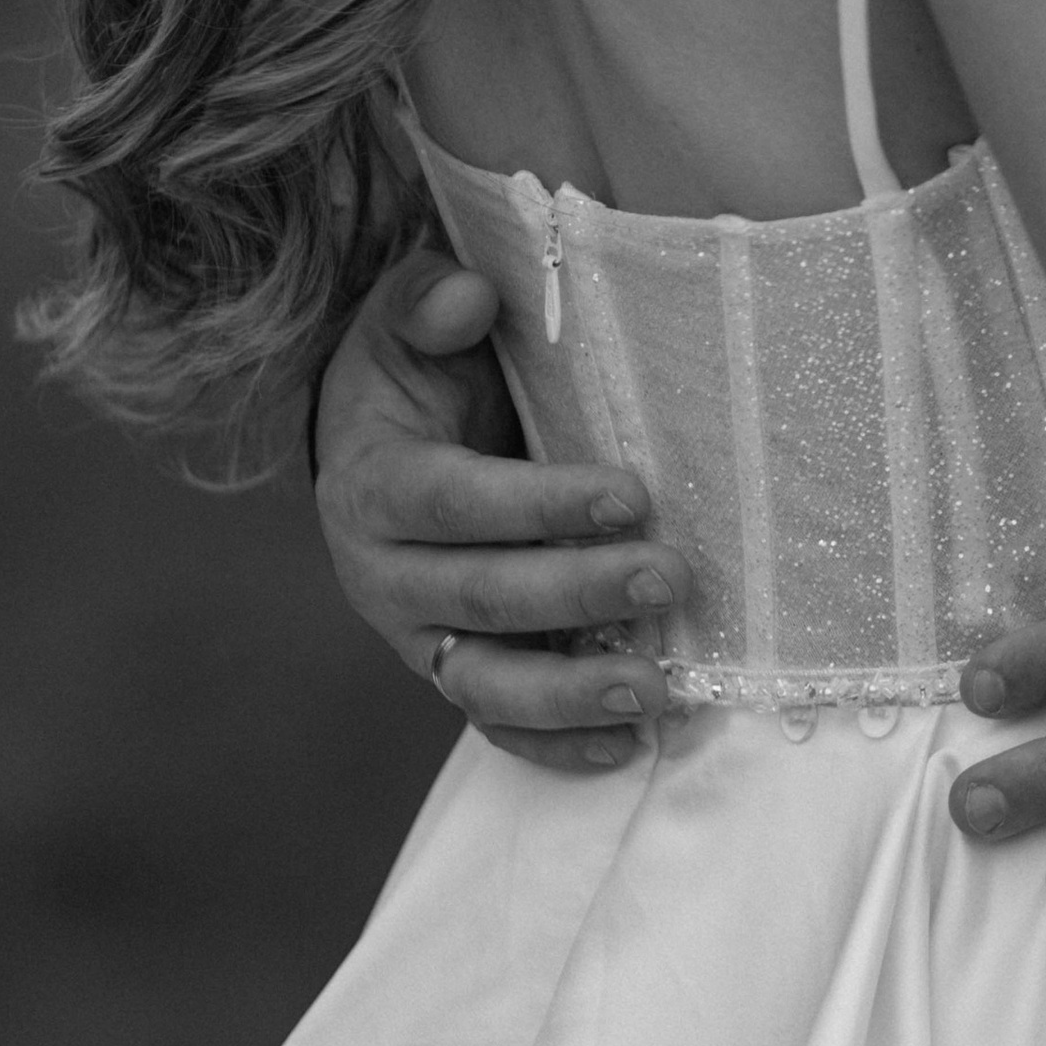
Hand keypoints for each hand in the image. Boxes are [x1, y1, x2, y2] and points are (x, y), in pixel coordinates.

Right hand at [313, 244, 691, 770]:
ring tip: (656, 693)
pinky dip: (556, 743)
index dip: (539, 503)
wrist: (379, 438)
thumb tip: (467, 299)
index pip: (455, 502)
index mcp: (374, 484)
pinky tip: (626, 746)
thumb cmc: (415, 369)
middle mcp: (385, 574)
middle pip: (481, 597)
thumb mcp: (406, 318)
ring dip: (570, 693)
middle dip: (578, 592)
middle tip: (670, 577)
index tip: (630, 494)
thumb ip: (428, 301)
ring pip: (486, 682)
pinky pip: (498, 722)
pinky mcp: (454, 670)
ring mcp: (418, 635)